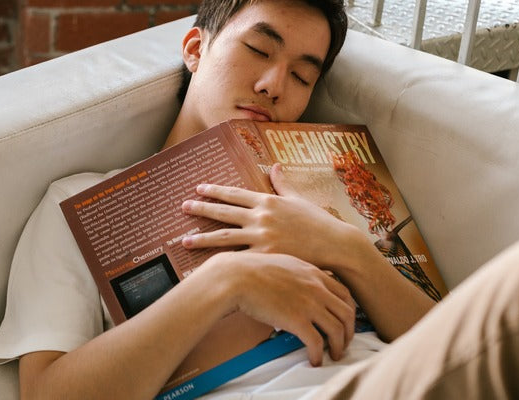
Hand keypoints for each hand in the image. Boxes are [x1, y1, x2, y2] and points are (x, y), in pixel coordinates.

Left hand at [182, 163, 372, 271]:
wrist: (335, 245)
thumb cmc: (319, 222)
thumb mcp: (300, 199)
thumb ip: (283, 184)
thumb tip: (274, 166)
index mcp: (268, 201)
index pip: (234, 193)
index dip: (214, 190)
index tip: (198, 188)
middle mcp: (261, 217)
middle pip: (224, 212)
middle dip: (201, 209)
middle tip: (183, 207)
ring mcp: (262, 237)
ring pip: (224, 237)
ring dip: (202, 238)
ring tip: (184, 240)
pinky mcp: (266, 257)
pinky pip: (238, 259)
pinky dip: (221, 261)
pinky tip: (207, 265)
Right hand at [194, 251, 356, 365]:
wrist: (236, 276)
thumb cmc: (251, 270)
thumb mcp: (284, 263)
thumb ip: (298, 275)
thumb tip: (299, 287)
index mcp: (314, 273)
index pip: (345, 294)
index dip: (349, 311)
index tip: (345, 322)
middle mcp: (317, 288)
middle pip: (347, 313)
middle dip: (349, 332)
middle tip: (343, 342)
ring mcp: (308, 304)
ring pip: (337, 330)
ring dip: (339, 346)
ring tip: (333, 355)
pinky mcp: (296, 320)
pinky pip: (317, 342)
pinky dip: (319, 355)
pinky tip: (314, 359)